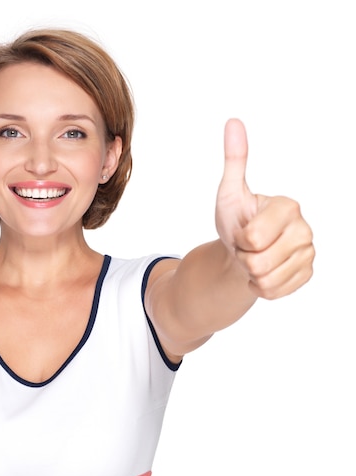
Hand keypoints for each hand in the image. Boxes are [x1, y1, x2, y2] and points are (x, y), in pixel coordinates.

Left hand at [215, 119, 313, 299]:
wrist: (241, 251)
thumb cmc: (235, 221)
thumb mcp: (229, 193)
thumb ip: (234, 161)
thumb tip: (233, 122)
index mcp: (288, 206)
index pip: (254, 237)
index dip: (240, 239)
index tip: (244, 230)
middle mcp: (304, 229)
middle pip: (259, 262)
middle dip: (243, 258)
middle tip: (247, 247)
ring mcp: (308, 253)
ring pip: (266, 279)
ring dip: (251, 274)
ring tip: (253, 258)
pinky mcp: (306, 274)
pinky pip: (274, 292)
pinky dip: (261, 287)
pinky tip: (262, 273)